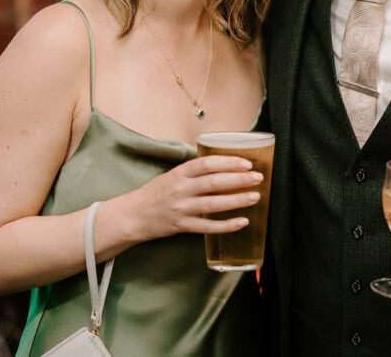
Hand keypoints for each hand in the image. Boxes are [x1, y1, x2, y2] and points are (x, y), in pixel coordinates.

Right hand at [128, 155, 263, 240]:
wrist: (132, 216)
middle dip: (239, 179)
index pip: (207, 164)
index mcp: (179, 173)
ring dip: (238, 200)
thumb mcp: (172, 175)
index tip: (246, 163)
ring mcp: (182, 209)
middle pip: (214, 182)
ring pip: (214, 204)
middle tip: (258, 178)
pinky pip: (208, 226)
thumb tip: (222, 164)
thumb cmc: (155, 193)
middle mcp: (181, 189)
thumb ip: (194, 171)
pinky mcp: (182, 226)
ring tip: (255, 196)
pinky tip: (242, 221)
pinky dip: (227, 225)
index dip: (228, 163)